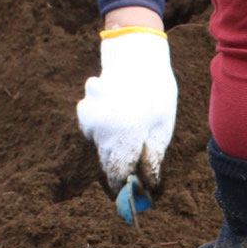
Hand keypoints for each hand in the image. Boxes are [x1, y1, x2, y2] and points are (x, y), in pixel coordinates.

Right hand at [76, 27, 176, 189]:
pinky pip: (92, 130)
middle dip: (119, 166)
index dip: (123, 186)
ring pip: (99, 146)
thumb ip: (152, 158)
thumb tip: (147, 184)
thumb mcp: (163, 126)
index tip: (129, 192)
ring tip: (128, 129)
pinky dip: (103, 129)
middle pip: (107, 162)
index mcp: (127, 135)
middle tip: (133, 162)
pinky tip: (116, 115)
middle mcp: (103, 129)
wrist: (136, 56)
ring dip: (111, 147)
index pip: (118, 173)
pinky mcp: (83, 109)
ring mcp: (90, 118)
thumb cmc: (157, 93)